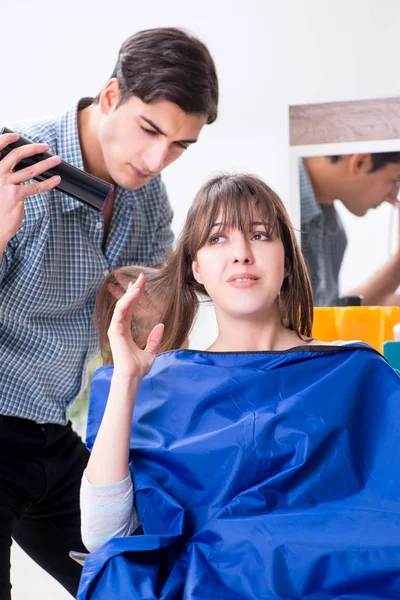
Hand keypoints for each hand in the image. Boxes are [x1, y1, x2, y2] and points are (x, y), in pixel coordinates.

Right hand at [0, 132, 61, 246]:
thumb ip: (4, 174)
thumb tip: (21, 166)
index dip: (6, 140)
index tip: (17, 136)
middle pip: (17, 155)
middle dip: (33, 148)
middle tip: (45, 147)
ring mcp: (5, 184)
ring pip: (30, 170)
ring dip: (46, 164)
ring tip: (57, 160)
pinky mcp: (15, 195)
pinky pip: (35, 187)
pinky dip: (48, 183)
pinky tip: (56, 179)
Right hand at [107, 273, 163, 379]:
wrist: (132, 376)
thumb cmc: (139, 368)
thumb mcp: (151, 351)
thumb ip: (154, 339)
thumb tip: (160, 325)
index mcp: (125, 331)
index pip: (130, 308)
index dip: (134, 296)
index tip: (140, 284)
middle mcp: (119, 327)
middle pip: (126, 304)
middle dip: (133, 289)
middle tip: (141, 276)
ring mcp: (115, 328)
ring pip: (122, 305)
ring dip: (131, 292)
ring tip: (140, 281)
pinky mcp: (114, 330)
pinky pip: (121, 311)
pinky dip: (128, 301)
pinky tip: (136, 292)